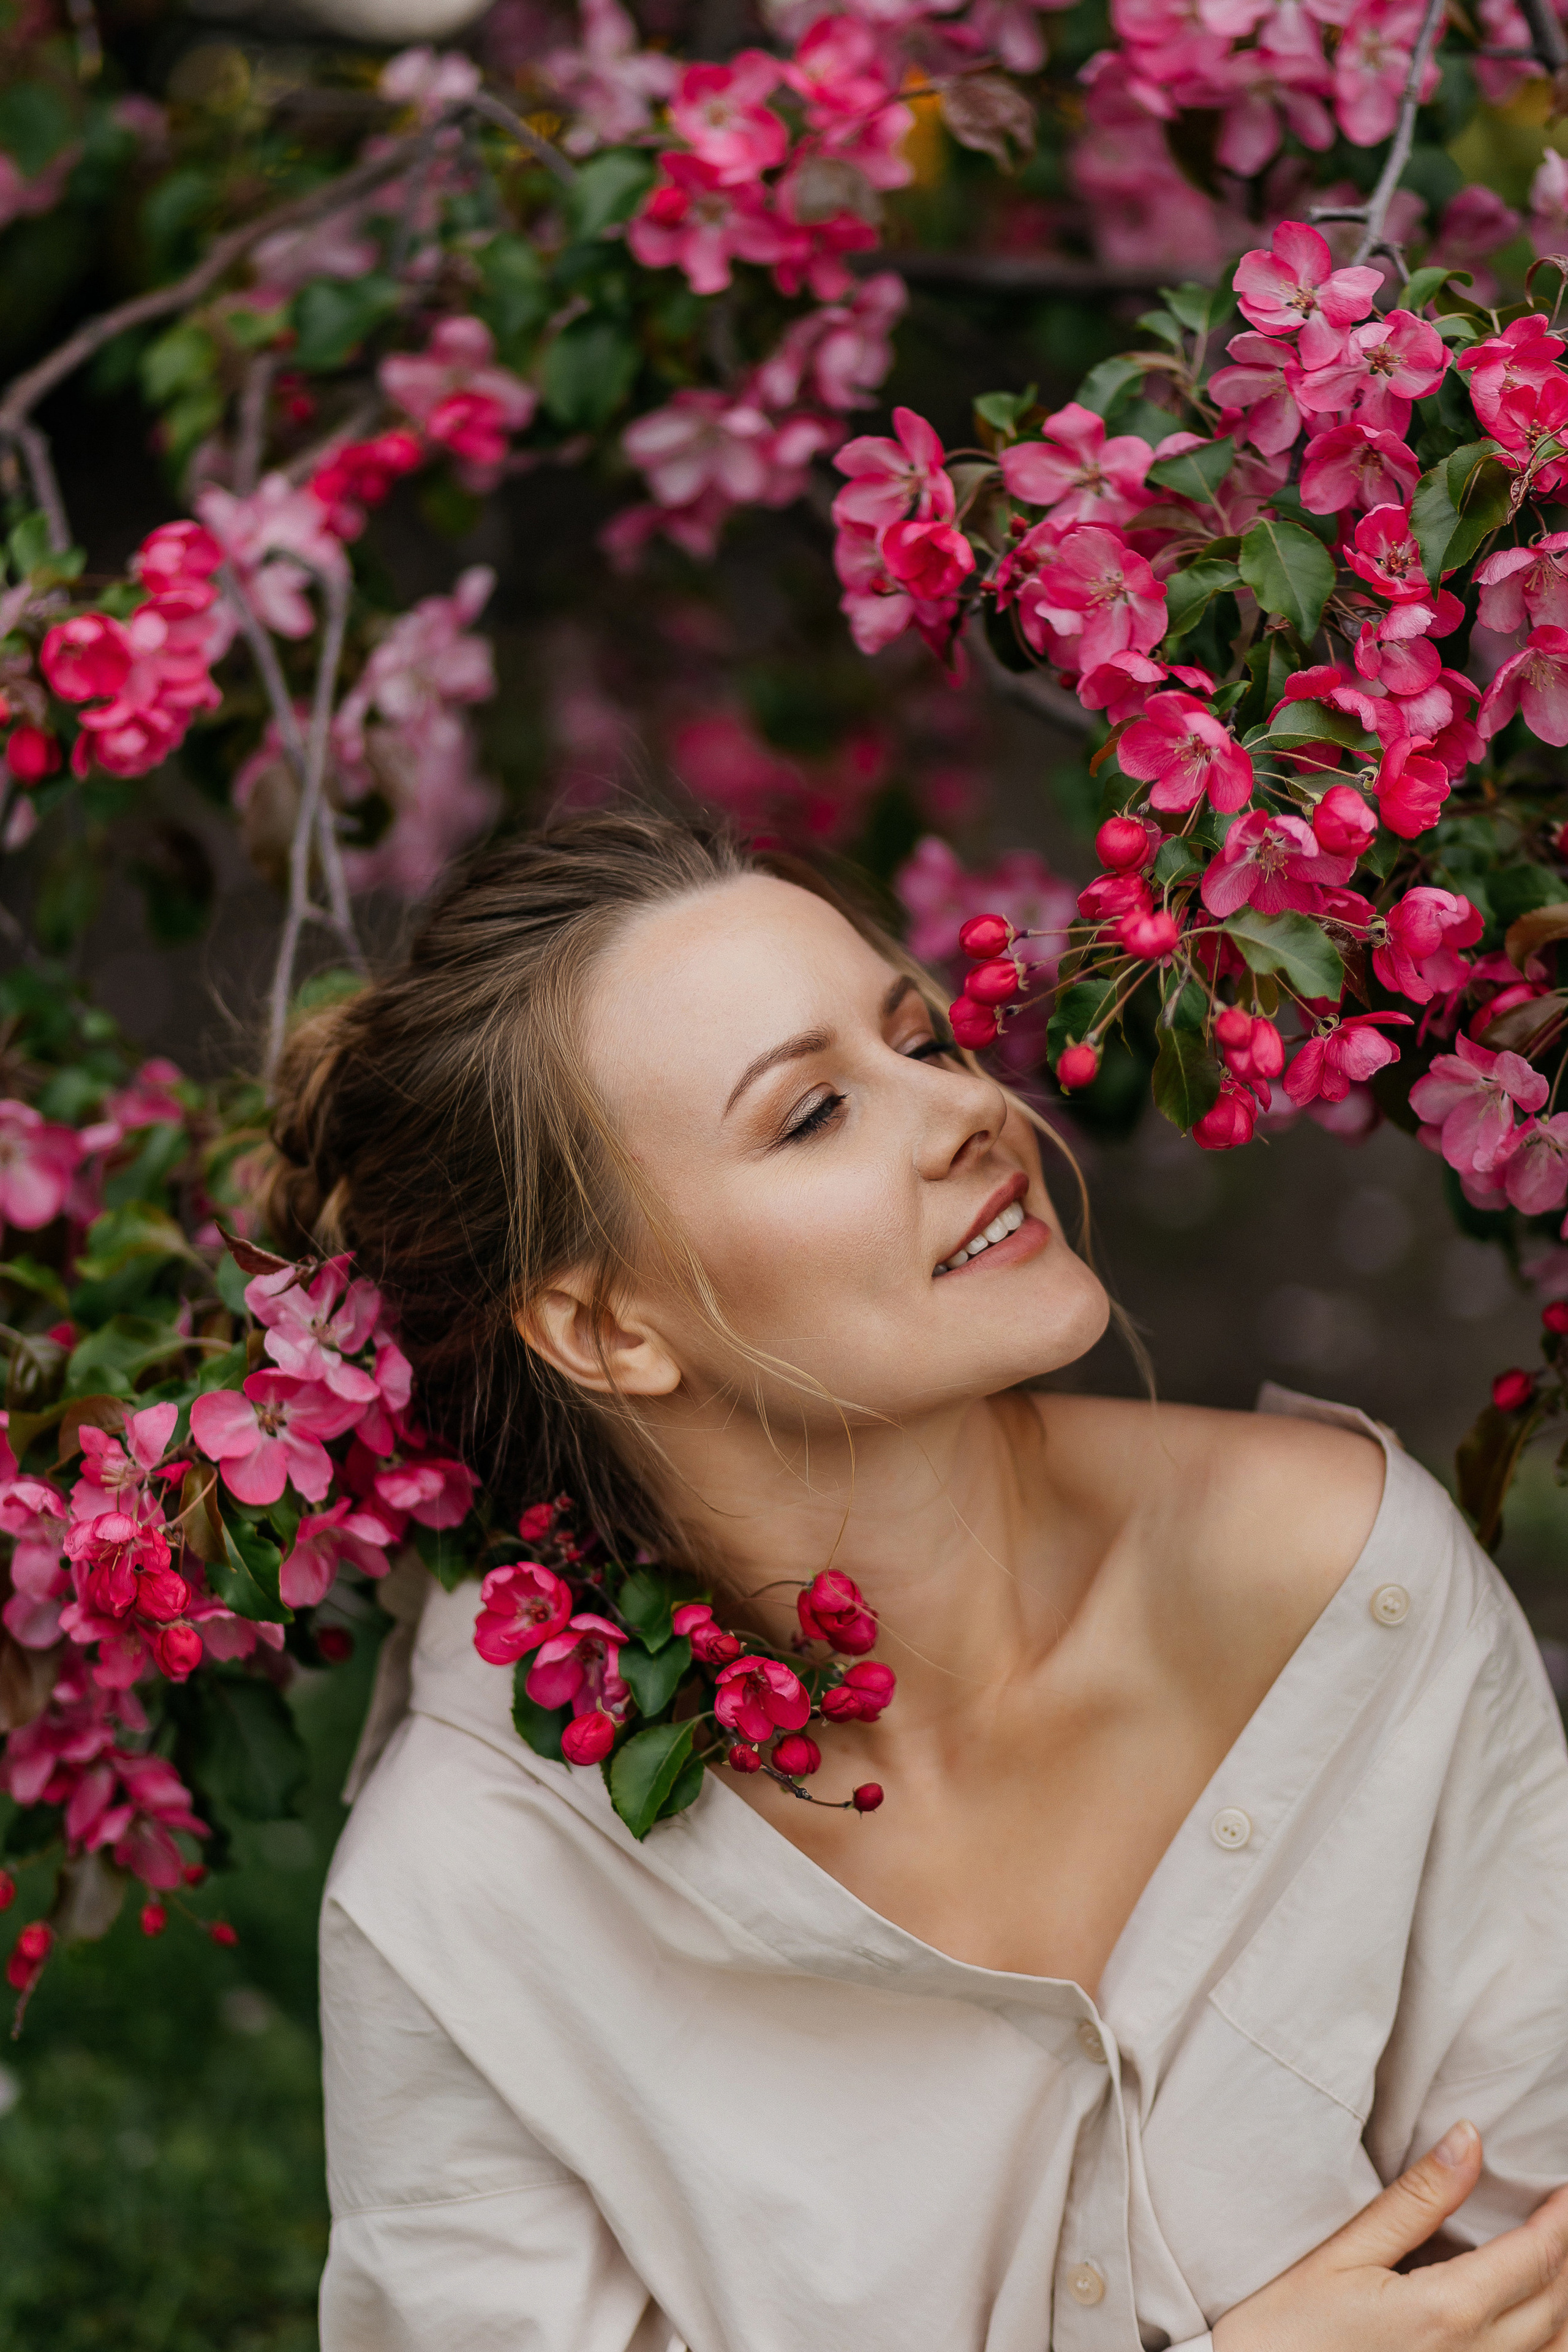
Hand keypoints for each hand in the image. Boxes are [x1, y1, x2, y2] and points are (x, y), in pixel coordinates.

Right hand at [1212, 2123, 1567, 2351]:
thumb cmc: (1286, 2327)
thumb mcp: (1342, 2252)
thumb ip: (1414, 2200)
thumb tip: (1469, 2139)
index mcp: (1445, 2312)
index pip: (1533, 2256)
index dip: (1561, 2216)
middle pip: (1553, 2301)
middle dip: (1566, 2250)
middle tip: (1564, 2209)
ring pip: (1555, 2347)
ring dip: (1565, 2301)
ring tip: (1559, 2259)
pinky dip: (1551, 2343)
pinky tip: (1543, 2322)